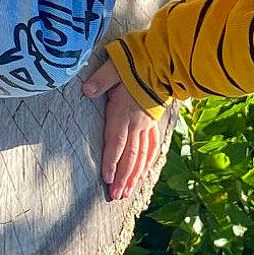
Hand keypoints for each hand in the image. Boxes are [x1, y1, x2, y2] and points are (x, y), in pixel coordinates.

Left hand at [83, 60, 174, 201]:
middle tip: (116, 195)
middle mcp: (137, 122)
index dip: (112, 161)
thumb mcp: (117, 65)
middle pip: (130, 154)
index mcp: (125, 111)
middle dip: (122, 177)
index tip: (107, 179)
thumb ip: (102, 79)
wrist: (166, 59)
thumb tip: (87, 90)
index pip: (117, 141)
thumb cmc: (138, 61)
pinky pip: (152, 146)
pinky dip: (148, 162)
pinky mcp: (154, 121)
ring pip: (142, 155)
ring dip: (134, 175)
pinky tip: (144, 175)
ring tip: (127, 193)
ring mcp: (147, 124)